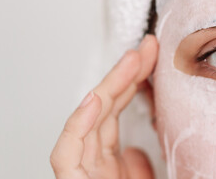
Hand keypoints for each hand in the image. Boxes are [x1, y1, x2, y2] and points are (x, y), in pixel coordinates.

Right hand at [50, 35, 158, 178]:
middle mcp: (92, 159)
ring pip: (89, 119)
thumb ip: (138, 166)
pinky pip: (66, 151)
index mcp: (106, 160)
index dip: (131, 83)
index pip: (114, 112)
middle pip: (104, 107)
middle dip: (125, 74)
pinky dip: (78, 124)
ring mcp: (81, 169)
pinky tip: (95, 98)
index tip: (149, 60)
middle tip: (147, 48)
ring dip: (110, 86)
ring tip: (132, 60)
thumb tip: (134, 149)